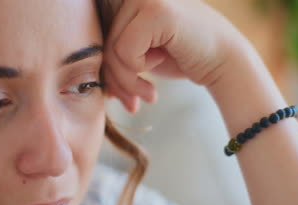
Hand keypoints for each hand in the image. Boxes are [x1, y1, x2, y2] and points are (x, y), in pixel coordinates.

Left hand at [103, 0, 246, 112]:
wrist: (222, 62)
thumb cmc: (176, 57)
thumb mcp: (135, 52)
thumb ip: (109, 51)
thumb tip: (75, 72)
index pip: (94, 33)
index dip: (102, 65)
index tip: (115, 93)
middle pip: (102, 41)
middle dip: (114, 78)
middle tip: (130, 102)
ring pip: (112, 48)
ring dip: (125, 81)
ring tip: (146, 96)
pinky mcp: (156, 9)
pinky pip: (125, 50)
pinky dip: (136, 71)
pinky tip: (155, 78)